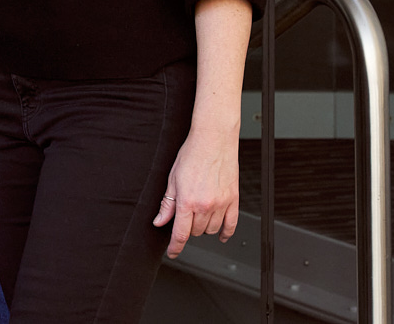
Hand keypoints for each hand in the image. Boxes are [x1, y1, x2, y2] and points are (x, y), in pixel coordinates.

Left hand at [153, 122, 239, 257]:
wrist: (213, 141)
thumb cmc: (192, 155)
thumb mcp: (172, 179)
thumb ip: (167, 204)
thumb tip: (159, 220)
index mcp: (187, 201)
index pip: (180, 233)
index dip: (175, 247)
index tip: (172, 253)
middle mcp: (206, 206)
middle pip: (196, 232)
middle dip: (188, 228)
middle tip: (185, 215)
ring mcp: (222, 205)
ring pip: (212, 230)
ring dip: (204, 228)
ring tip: (199, 214)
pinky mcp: (234, 201)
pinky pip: (232, 225)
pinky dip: (226, 233)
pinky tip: (222, 235)